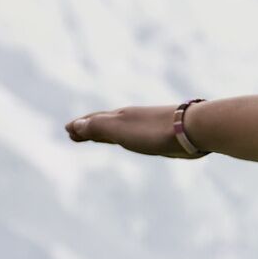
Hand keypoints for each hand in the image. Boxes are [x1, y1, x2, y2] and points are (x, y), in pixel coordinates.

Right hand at [65, 104, 203, 159]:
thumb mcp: (120, 130)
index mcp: (120, 117)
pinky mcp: (156, 137)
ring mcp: (143, 127)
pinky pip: (132, 137)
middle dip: (89, 127)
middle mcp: (130, 120)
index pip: (94, 121)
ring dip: (105, 132)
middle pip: (104, 123)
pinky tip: (130, 141)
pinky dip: (122, 138)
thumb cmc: (154, 131)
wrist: (191, 129)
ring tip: (97, 136)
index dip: (80, 126)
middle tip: (74, 132)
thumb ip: (98, 127)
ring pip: (118, 130)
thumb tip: (74, 124)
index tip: (67, 129)